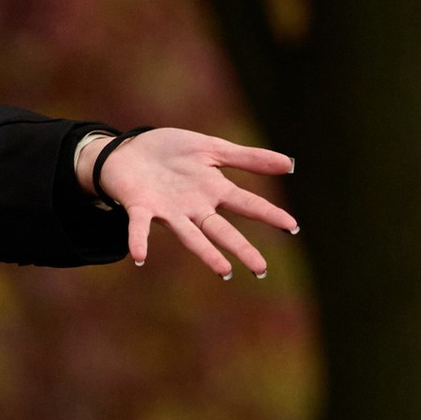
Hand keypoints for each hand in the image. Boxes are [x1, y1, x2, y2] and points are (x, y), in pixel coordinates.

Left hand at [88, 127, 297, 279]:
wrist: (129, 150)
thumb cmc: (171, 152)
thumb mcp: (211, 148)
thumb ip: (247, 158)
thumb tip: (289, 163)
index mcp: (213, 190)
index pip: (246, 203)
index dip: (268, 213)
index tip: (291, 226)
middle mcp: (194, 207)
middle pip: (221, 230)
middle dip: (240, 247)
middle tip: (260, 268)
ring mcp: (168, 210)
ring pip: (190, 235)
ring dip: (205, 253)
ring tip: (224, 271)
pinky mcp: (140, 207)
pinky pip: (140, 226)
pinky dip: (139, 240)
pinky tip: (140, 256)